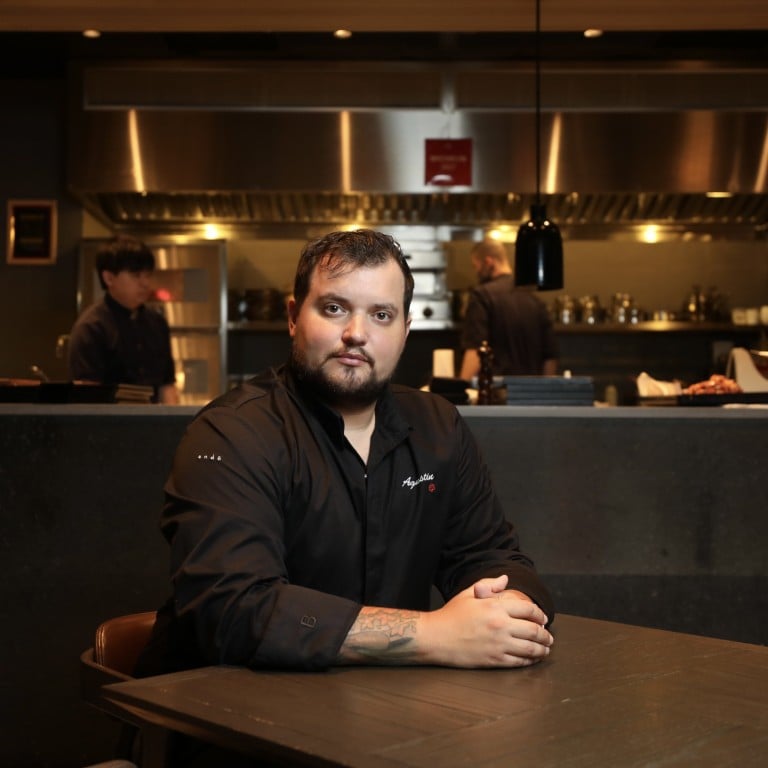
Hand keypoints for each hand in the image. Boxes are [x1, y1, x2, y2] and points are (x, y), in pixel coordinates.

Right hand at [421, 574, 552, 667]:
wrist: (436, 637)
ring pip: (530, 648)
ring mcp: (498, 645)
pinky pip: (519, 662)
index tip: (543, 618)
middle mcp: (500, 625)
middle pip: (533, 630)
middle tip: (549, 637)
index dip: (539, 614)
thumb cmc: (451, 614)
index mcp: (495, 607)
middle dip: (545, 634)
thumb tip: (505, 578)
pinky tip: (532, 659)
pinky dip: (530, 660)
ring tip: (546, 649)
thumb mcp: (468, 594)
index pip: (528, 609)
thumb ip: (489, 585)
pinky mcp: (494, 660)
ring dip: (542, 649)